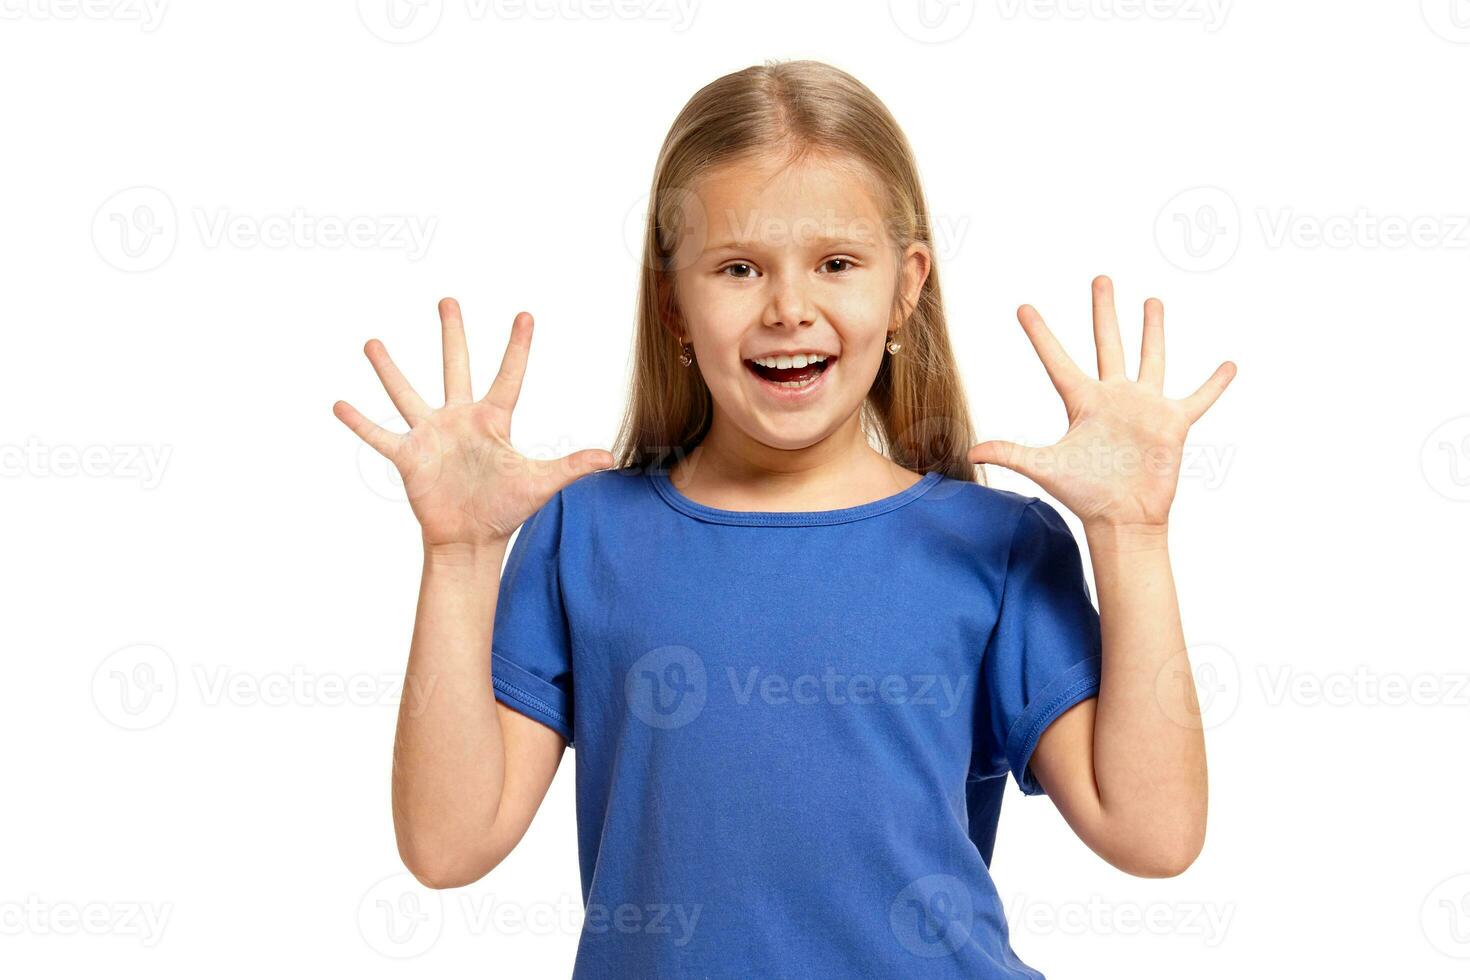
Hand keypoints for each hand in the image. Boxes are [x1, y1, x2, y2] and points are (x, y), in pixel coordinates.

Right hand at [333, 298, 615, 550]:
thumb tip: (609, 458)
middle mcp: (460, 419)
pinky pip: (379, 436)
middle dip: (453, 334)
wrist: (471, 541)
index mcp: (493, 420)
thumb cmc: (505, 510)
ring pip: (407, 394)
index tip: (525, 315)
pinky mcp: (408, 457)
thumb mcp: (540, 484)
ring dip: (390, 370)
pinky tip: (339, 403)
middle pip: (456, 366)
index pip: (509, 375)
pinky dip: (359, 422)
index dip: (518, 347)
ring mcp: (431, 435)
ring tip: (373, 343)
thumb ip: (571, 466)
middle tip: (447, 300)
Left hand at [968, 276, 1235, 529]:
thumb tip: (972, 452)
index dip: (1040, 334)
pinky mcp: (1172, 423)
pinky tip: (1229, 365)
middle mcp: (1113, 397)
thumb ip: (1011, 453)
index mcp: (1082, 402)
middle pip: (1107, 343)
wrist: (1122, 519)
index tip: (1023, 307)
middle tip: (1101, 278)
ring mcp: (1144, 407)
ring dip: (1152, 330)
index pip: (1056, 359)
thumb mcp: (1046, 467)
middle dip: (1103, 311)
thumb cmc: (1085, 495)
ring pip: (1150, 357)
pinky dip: (1215, 383)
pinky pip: (1199, 398)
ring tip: (1152, 300)